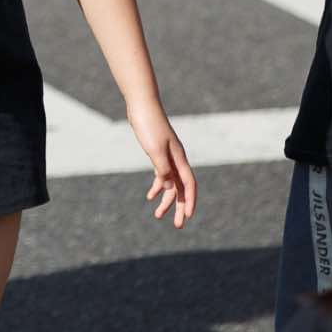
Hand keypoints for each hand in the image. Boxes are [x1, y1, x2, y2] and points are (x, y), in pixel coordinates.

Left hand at [127, 103, 196, 228]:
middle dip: (180, 207)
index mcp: (179, 159)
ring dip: (166, 200)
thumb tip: (168, 187)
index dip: (190, 201)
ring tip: (158, 216)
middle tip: (177, 226)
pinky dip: (157, 187)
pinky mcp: (158, 154)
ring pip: (171, 184)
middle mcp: (177, 160)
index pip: (189, 184)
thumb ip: (162, 168)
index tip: (187, 217)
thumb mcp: (154, 149)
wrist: (142, 106)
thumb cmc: (148, 125)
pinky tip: (150, 196)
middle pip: (182, 188)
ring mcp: (168, 157)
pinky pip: (161, 176)